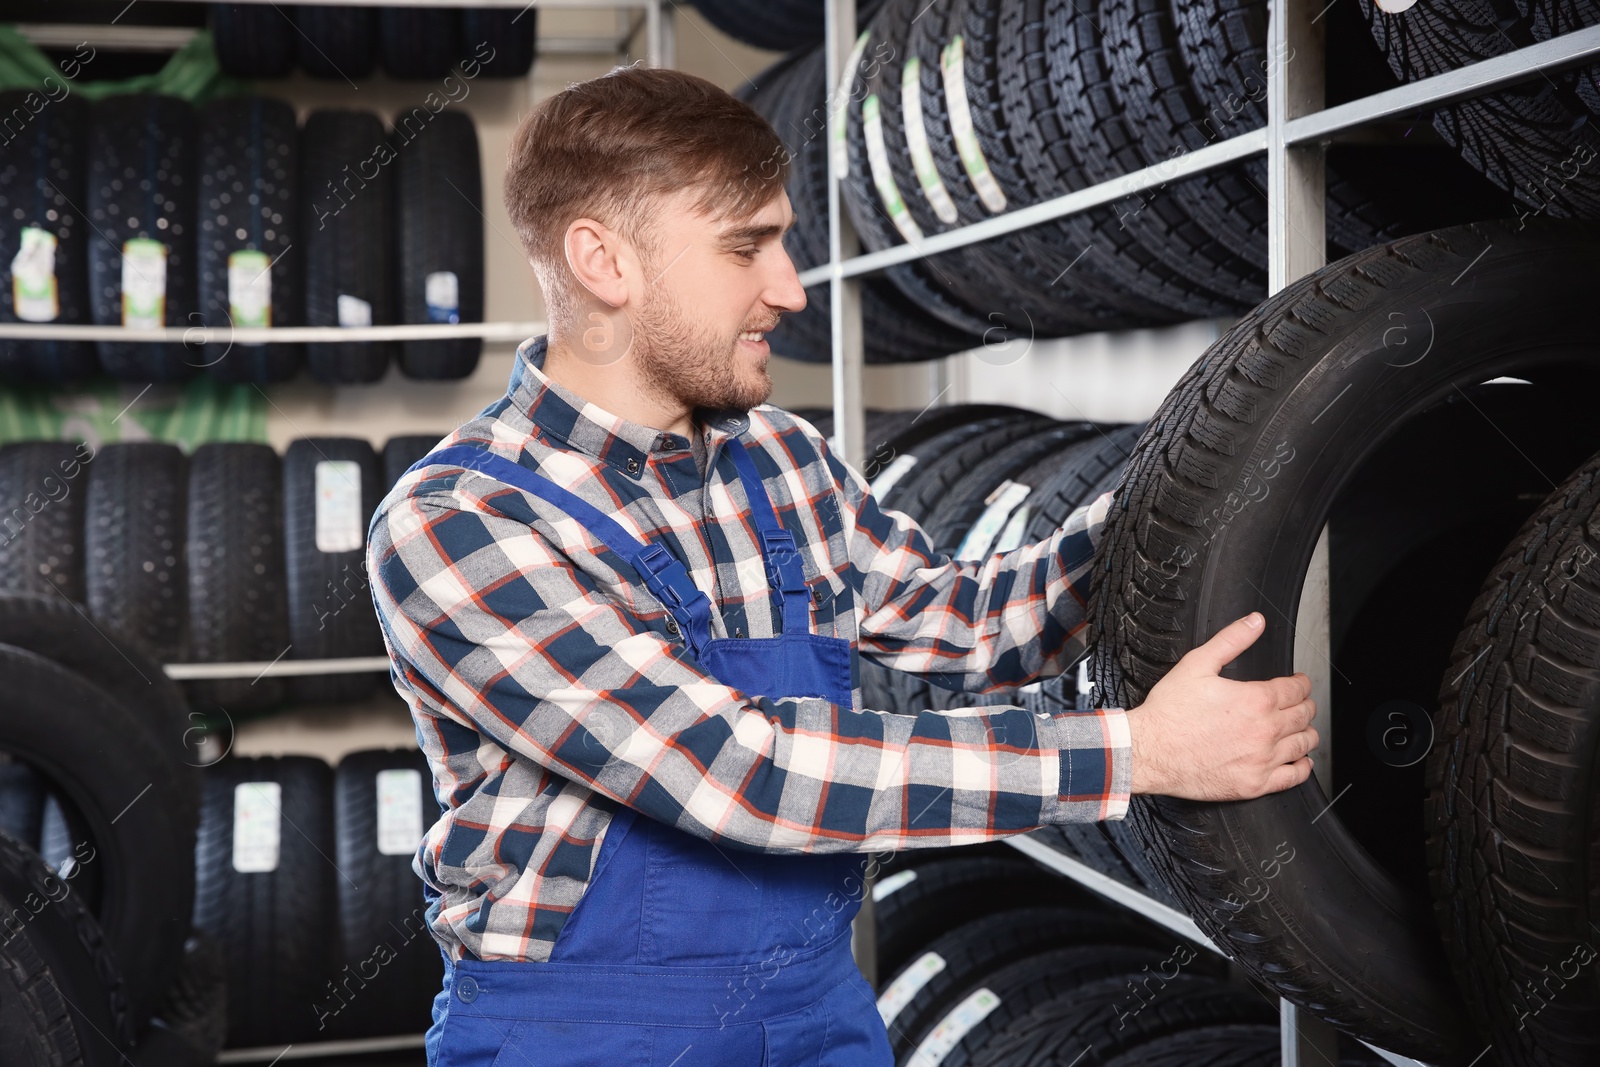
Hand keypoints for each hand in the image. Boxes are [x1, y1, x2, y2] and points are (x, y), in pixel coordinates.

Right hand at [1124, 611, 1317, 800]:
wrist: (1149, 751)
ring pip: (1303, 744)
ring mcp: (1261, 760)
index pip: (1295, 689)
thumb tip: (1254, 622)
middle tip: (1302, 703)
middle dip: (1306, 705)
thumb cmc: (1169, 712)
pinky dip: (1302, 767)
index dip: (1302, 683)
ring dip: (1307, 733)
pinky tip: (1299, 761)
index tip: (1300, 683)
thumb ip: (1231, 640)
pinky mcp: (1254, 784)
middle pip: (1303, 715)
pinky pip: (1292, 777)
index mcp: (1255, 700)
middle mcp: (1265, 731)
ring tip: (1302, 729)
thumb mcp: (1197, 664)